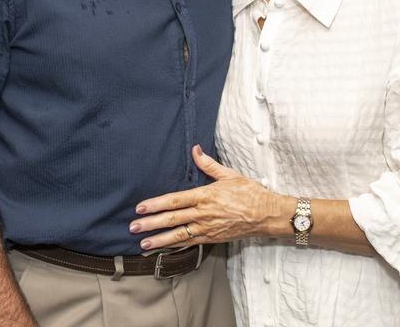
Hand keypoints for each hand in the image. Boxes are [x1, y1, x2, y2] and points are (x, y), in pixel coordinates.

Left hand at [130, 145, 285, 249]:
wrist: (266, 214)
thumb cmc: (249, 192)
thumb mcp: (229, 174)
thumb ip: (208, 164)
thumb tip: (195, 149)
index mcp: (205, 195)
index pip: (175, 200)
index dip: (156, 204)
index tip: (141, 208)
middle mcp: (203, 213)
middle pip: (172, 219)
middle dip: (151, 224)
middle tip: (133, 227)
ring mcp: (207, 228)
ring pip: (179, 235)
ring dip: (159, 240)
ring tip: (143, 244)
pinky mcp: (212, 238)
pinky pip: (190, 243)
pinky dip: (175, 246)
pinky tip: (163, 249)